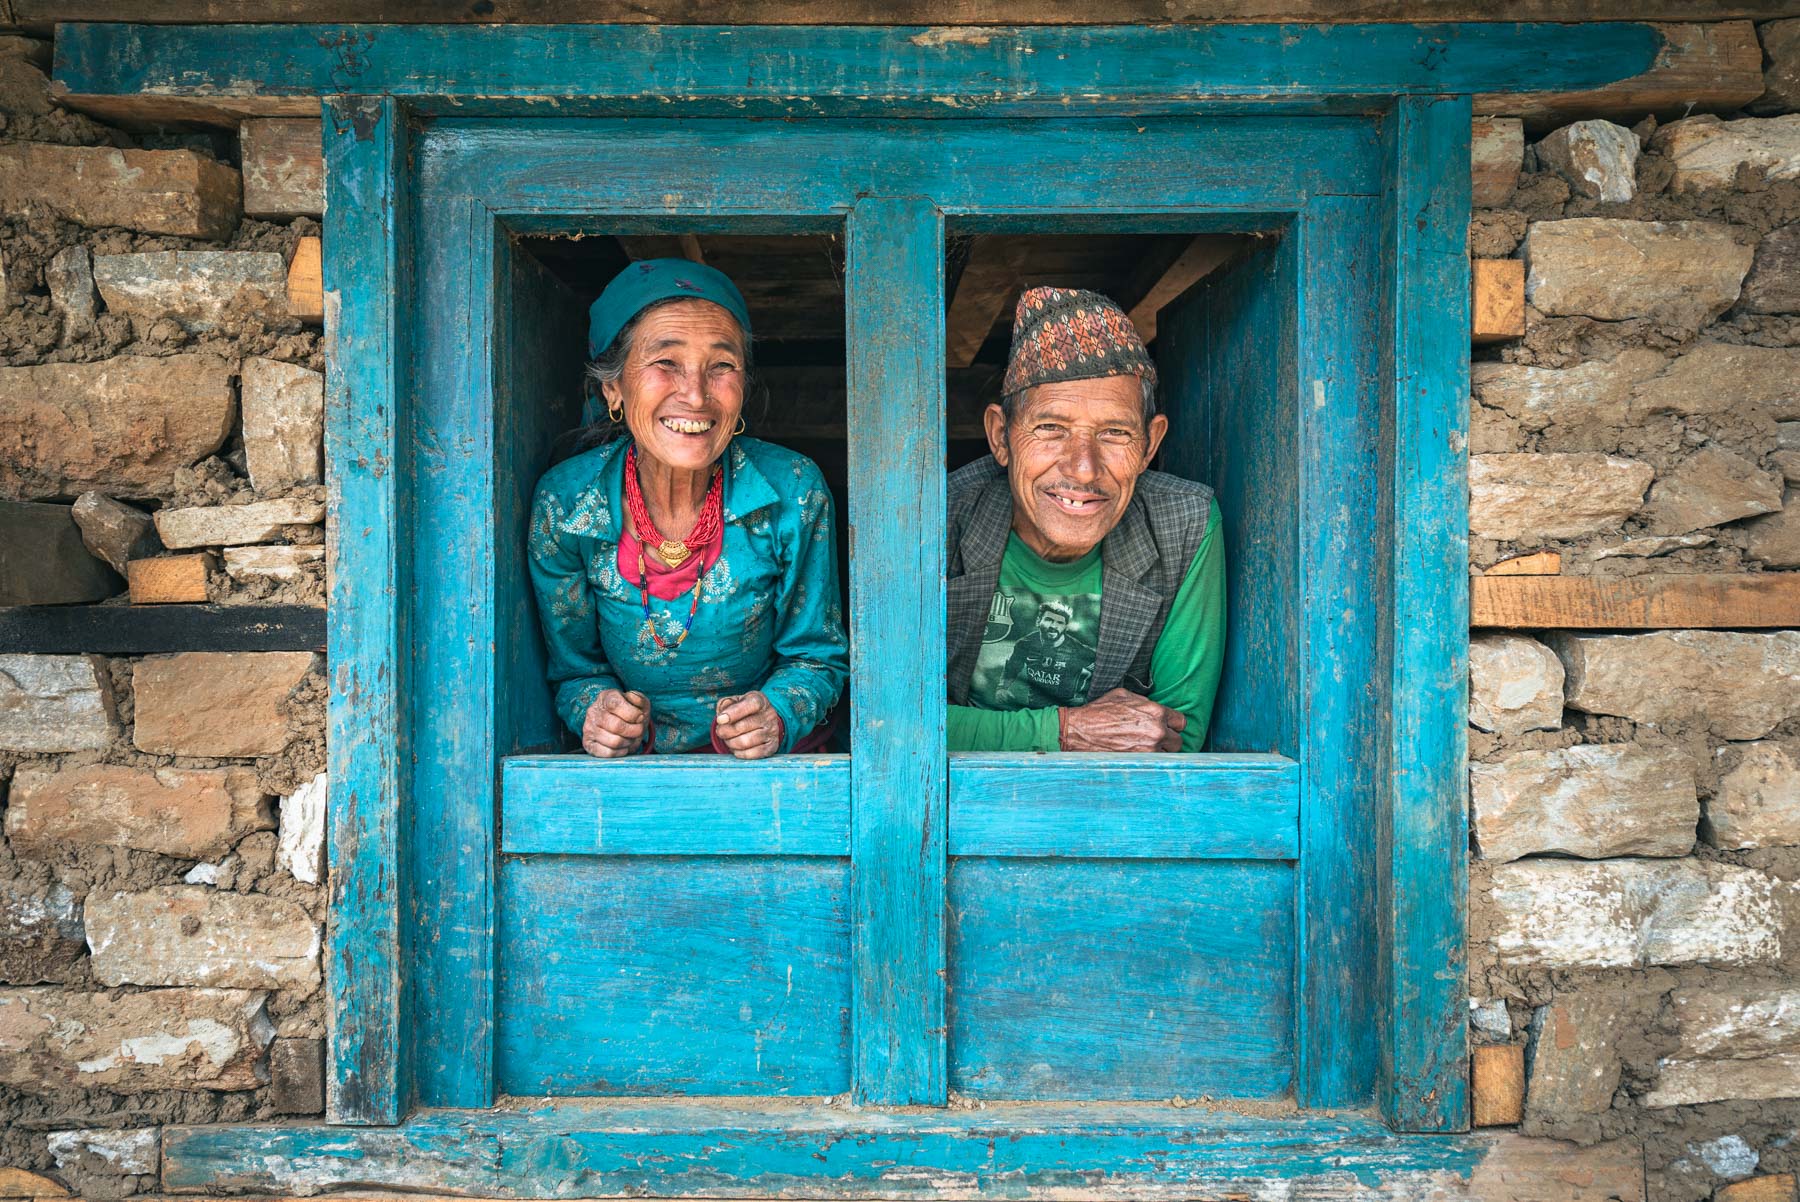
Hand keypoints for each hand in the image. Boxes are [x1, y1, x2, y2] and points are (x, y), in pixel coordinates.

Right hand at [582, 689, 649, 756]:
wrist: (617, 721)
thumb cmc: (629, 711)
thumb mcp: (638, 701)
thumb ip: (640, 701)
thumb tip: (638, 714)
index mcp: (605, 697)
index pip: (615, 705)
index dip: (632, 713)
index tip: (640, 717)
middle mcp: (593, 712)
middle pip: (616, 726)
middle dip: (634, 730)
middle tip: (639, 730)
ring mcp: (589, 729)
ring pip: (614, 742)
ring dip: (629, 742)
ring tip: (631, 738)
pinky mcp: (588, 744)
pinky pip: (608, 753)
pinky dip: (621, 752)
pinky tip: (624, 746)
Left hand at [714, 691, 781, 759]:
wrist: (762, 721)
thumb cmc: (744, 711)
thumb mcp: (735, 702)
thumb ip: (726, 704)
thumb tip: (722, 716)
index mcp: (760, 701)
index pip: (751, 705)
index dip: (734, 713)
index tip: (720, 720)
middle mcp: (769, 715)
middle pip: (744, 726)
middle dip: (726, 731)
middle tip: (720, 732)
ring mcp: (772, 732)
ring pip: (746, 742)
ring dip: (731, 743)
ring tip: (728, 740)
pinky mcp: (772, 746)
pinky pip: (752, 754)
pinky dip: (739, 753)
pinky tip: (736, 748)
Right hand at [1058, 688, 1185, 752]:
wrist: (1079, 731)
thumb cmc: (1099, 711)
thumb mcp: (1124, 695)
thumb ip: (1145, 702)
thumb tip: (1153, 708)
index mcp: (1156, 712)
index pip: (1181, 722)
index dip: (1174, 725)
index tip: (1168, 727)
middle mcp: (1157, 731)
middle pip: (1178, 741)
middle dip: (1168, 741)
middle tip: (1155, 740)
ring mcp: (1149, 749)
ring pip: (1167, 756)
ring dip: (1160, 753)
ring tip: (1145, 749)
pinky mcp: (1139, 762)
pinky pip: (1154, 764)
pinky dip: (1149, 762)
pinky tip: (1139, 757)